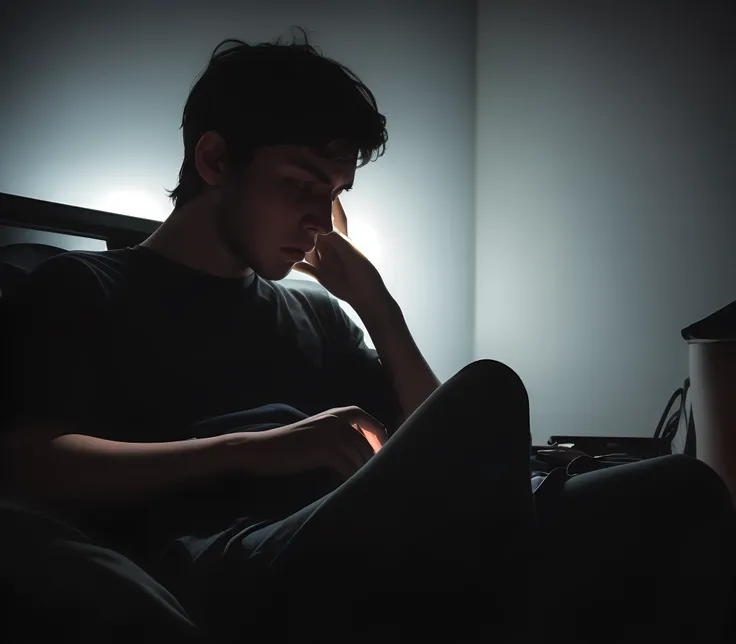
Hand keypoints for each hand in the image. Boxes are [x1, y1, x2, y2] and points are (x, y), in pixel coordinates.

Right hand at [245, 406, 387, 480]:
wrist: (261, 449)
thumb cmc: (289, 445)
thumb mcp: (316, 432)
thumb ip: (337, 434)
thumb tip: (360, 450)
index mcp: (334, 413)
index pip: (367, 420)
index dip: (378, 436)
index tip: (383, 453)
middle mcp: (335, 419)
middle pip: (366, 440)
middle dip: (375, 458)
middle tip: (378, 475)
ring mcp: (329, 432)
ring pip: (359, 453)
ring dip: (365, 470)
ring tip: (367, 484)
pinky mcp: (323, 449)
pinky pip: (348, 465)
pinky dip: (352, 477)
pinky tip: (351, 487)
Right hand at [292, 197, 388, 312]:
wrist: (364, 294)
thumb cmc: (361, 269)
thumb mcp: (348, 250)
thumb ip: (332, 236)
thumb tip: (315, 223)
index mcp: (340, 236)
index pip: (333, 215)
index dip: (328, 202)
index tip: (317, 187)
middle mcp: (330, 245)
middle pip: (314, 230)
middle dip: (304, 222)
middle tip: (288, 211)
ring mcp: (324, 259)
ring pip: (305, 248)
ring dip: (295, 243)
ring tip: (279, 235)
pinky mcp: (319, 273)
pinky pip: (303, 267)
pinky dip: (294, 264)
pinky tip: (282, 260)